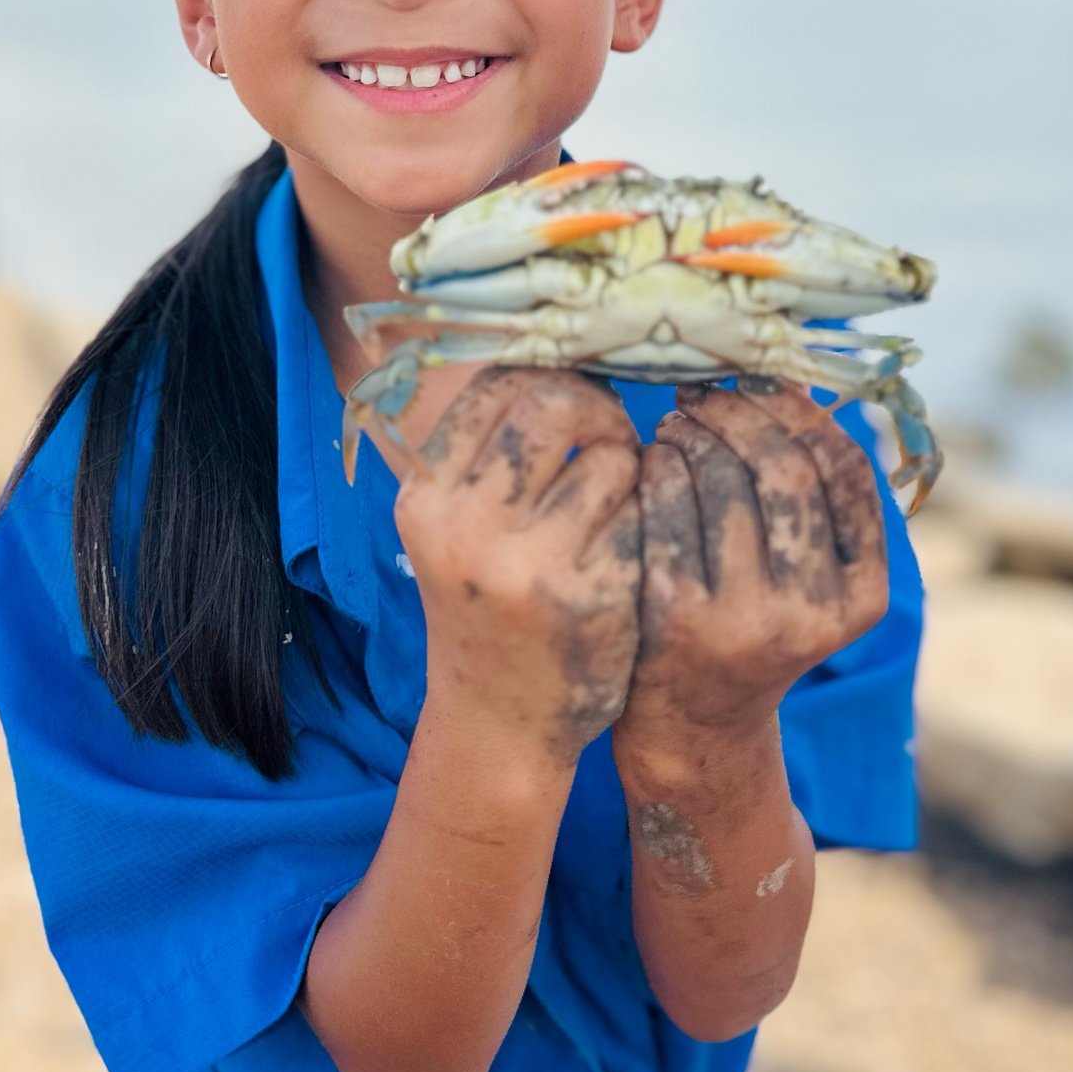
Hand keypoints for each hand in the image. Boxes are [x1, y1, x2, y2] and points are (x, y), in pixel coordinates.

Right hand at [393, 367, 642, 767]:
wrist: (501, 721)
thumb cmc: (489, 602)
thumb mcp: (457, 524)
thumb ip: (492, 449)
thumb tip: (563, 349)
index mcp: (425, 495)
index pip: (497, 384)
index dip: (551, 380)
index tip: (575, 407)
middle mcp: (464, 525)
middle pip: (553, 401)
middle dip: (598, 409)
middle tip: (612, 440)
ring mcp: (527, 564)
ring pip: (610, 453)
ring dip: (629, 466)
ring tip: (619, 500)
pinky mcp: (590, 596)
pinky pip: (643, 513)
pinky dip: (646, 516)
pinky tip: (631, 547)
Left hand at [618, 385, 888, 750]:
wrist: (695, 723)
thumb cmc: (752, 622)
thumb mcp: (811, 577)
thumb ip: (816, 496)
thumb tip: (793, 377)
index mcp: (862, 595)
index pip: (845, 470)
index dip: (801, 411)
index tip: (763, 380)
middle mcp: (813, 612)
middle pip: (783, 468)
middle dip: (740, 411)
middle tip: (705, 393)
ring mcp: (744, 618)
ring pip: (722, 479)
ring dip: (696, 432)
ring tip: (680, 424)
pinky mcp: (677, 617)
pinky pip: (668, 508)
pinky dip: (659, 468)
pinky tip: (652, 463)